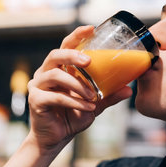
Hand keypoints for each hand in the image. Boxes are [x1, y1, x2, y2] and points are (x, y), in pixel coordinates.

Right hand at [27, 25, 132, 154]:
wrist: (58, 138)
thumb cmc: (73, 116)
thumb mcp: (95, 104)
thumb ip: (109, 95)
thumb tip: (129, 89)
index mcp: (60, 68)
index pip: (66, 45)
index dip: (77, 35)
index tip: (92, 28)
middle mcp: (46, 73)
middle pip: (55, 55)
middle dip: (72, 55)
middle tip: (89, 61)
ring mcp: (38, 86)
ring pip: (55, 75)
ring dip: (77, 84)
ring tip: (93, 96)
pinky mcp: (36, 100)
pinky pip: (55, 96)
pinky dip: (74, 101)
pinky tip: (88, 107)